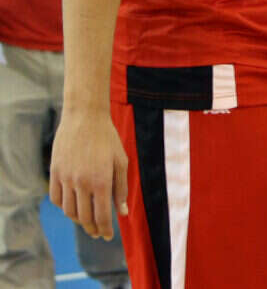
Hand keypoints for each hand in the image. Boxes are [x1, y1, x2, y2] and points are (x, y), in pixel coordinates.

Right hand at [49, 110, 128, 239]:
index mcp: (101, 181)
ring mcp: (65, 179)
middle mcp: (81, 183)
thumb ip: (121, 188)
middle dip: (92, 229)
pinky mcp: (55, 173)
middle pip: (84, 217)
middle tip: (98, 233)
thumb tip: (122, 213)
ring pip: (69, 211)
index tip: (108, 237)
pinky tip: (72, 208)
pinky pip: (56, 199)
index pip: (101, 215)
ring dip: (78, 220)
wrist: (84, 118)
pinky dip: (64, 208)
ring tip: (87, 222)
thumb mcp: (121, 162)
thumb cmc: (107, 139)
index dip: (105, 229)